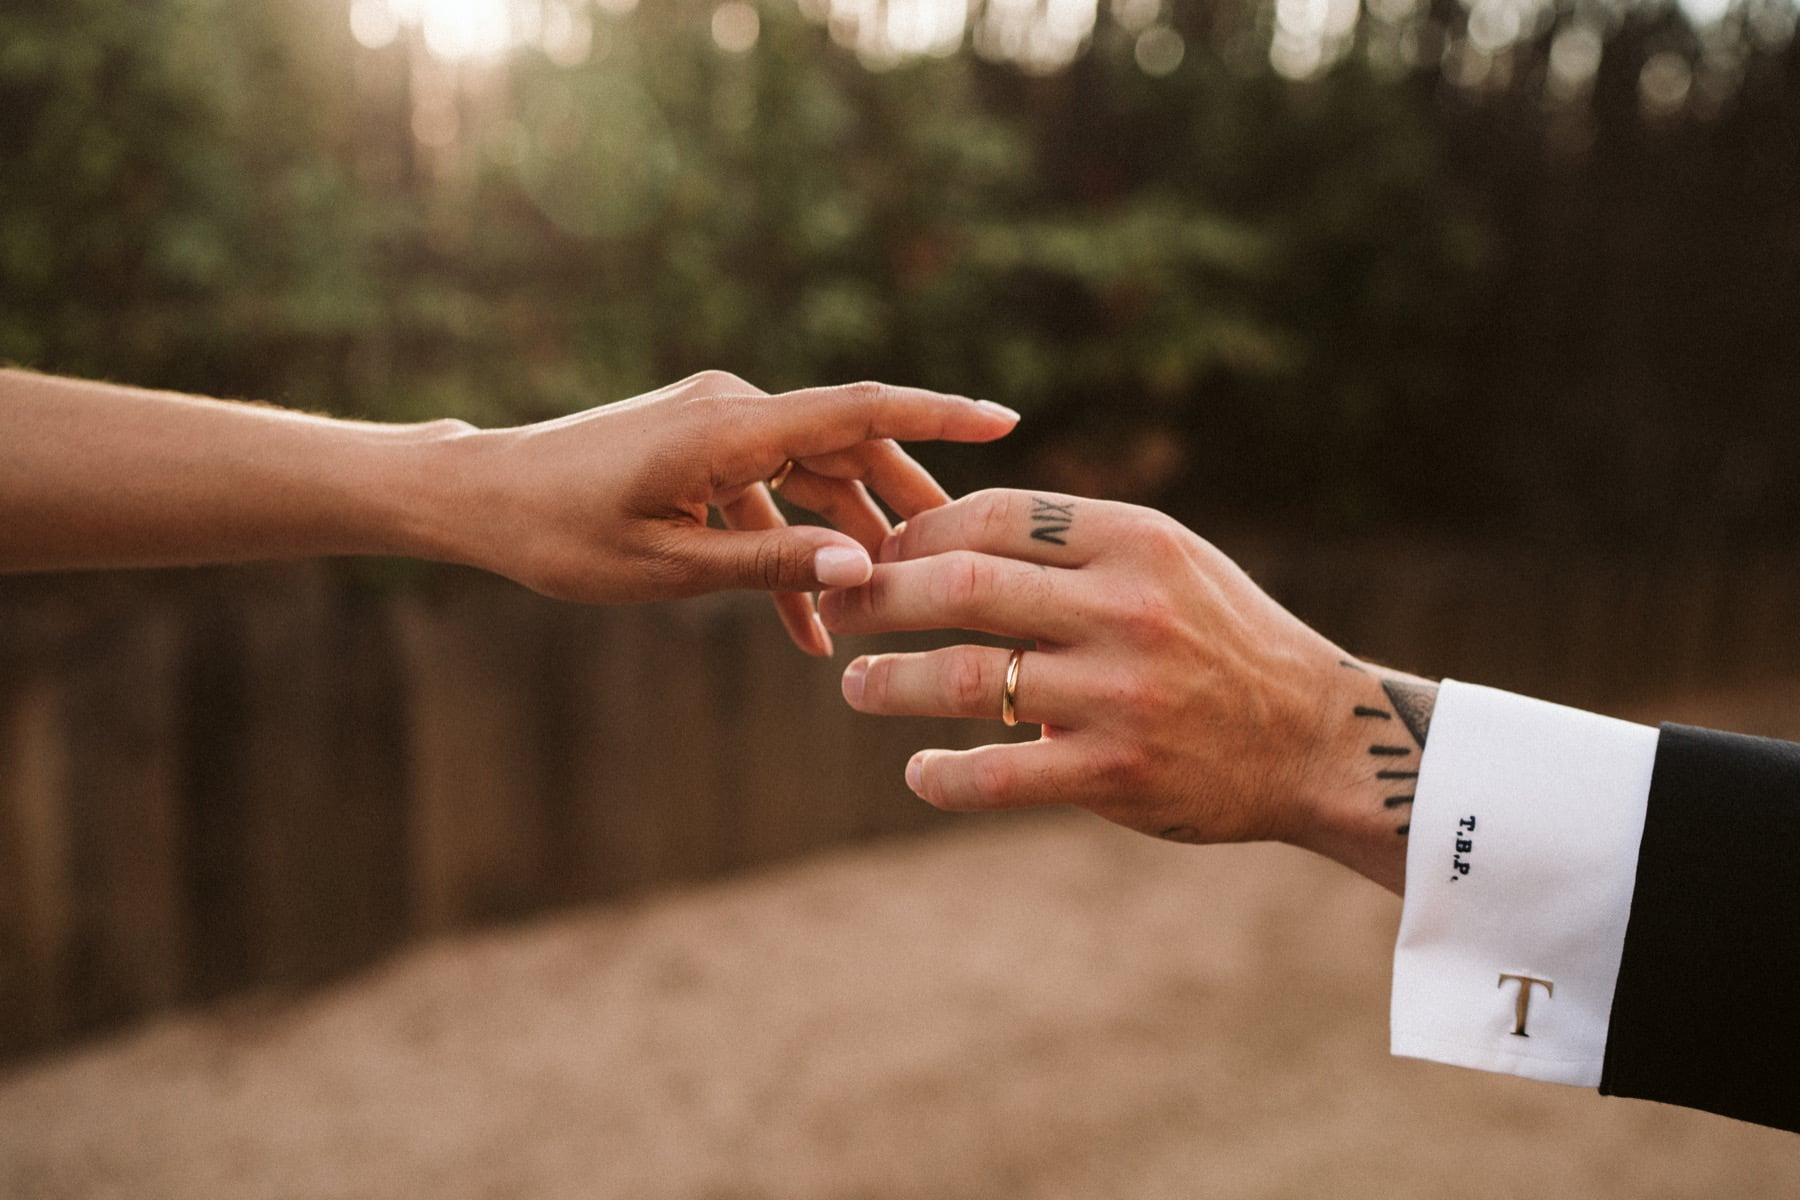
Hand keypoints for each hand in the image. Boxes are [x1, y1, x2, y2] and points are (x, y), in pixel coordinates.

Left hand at [438, 372, 1018, 654]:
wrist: (480, 499)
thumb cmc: (559, 534)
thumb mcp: (667, 566)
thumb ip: (769, 565)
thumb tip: (863, 568)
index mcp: (730, 429)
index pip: (858, 409)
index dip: (939, 415)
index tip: (1005, 421)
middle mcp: (733, 410)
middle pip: (849, 446)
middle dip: (906, 502)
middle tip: (958, 559)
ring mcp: (716, 425)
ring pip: (812, 475)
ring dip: (847, 537)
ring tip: (888, 608)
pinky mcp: (699, 447)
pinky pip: (766, 493)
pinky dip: (791, 546)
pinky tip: (810, 628)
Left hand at [818, 488, 1427, 890]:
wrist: (1316, 739)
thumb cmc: (1225, 641)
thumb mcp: (1168, 562)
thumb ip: (1073, 544)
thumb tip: (949, 531)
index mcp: (1136, 541)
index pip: (995, 515)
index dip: (919, 531)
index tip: (881, 553)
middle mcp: (1126, 608)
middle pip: (961, 586)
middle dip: (879, 594)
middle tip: (840, 609)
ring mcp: (1120, 694)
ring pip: (964, 678)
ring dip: (890, 681)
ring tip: (857, 684)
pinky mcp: (1116, 773)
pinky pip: (996, 774)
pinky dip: (942, 776)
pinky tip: (919, 771)